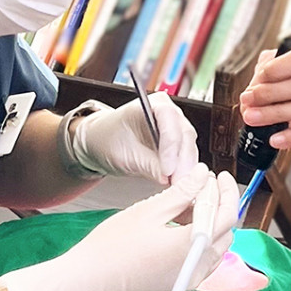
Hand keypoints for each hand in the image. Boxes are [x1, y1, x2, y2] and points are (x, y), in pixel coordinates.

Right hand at [0, 163, 237, 290]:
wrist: (83, 288)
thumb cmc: (110, 248)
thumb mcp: (148, 211)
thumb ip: (182, 192)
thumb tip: (203, 175)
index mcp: (192, 247)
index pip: (227, 215)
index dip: (227, 192)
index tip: (220, 176)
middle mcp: (196, 272)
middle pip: (224, 236)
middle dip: (219, 209)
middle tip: (202, 190)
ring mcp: (187, 289)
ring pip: (212, 254)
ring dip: (208, 230)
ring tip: (187, 210)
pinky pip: (196, 270)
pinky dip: (195, 250)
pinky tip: (175, 237)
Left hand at [72, 91, 197, 183]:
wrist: (102, 144)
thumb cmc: (108, 139)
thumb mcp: (123, 155)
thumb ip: (147, 164)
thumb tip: (166, 177)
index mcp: (151, 104)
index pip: (169, 118)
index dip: (171, 145)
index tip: (168, 169)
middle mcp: (168, 113)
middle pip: (184, 134)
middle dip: (182, 161)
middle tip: (177, 182)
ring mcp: (175, 127)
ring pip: (189, 146)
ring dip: (185, 167)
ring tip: (177, 185)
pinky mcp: (177, 143)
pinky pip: (186, 156)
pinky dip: (184, 170)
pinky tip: (178, 182)